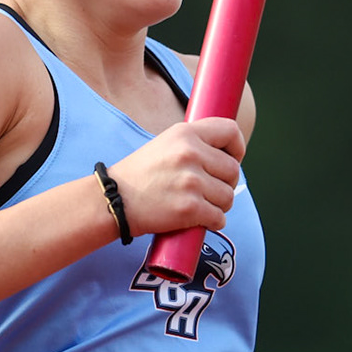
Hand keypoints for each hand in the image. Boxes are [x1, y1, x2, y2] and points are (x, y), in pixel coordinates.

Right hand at [107, 117, 243, 236]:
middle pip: (233, 169)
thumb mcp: (165, 144)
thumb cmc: (140, 174)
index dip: (237, 147)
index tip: (232, 158)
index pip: (230, 130)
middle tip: (210, 190)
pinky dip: (214, 222)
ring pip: (229, 196)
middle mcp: (190, 153)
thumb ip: (194, 144)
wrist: (114, 200)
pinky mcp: (190, 208)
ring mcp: (191, 181)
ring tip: (202, 205)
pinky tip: (200, 220)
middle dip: (226, 183)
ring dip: (220, 205)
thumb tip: (228, 154)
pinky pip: (219, 217)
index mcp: (185, 133)